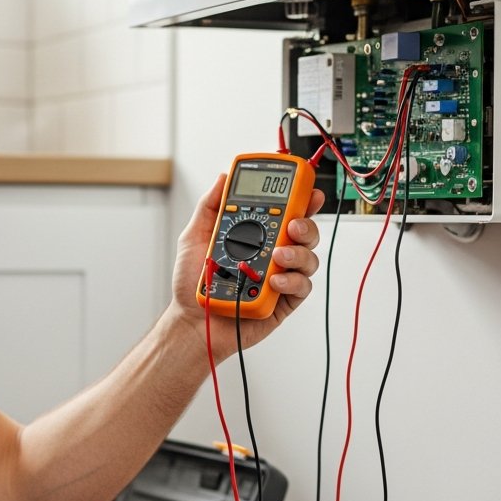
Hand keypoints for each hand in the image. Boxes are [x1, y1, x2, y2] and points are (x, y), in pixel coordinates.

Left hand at [170, 173, 323, 359]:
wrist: (192, 320)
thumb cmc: (192, 283)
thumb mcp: (194, 237)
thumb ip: (210, 206)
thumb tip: (223, 179)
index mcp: (255, 235)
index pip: (284, 211)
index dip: (299, 198)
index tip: (306, 189)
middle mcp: (272, 253)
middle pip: (304, 231)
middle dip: (305, 223)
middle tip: (293, 225)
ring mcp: (281, 276)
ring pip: (307, 257)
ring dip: (297, 253)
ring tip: (277, 257)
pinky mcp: (284, 300)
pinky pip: (302, 286)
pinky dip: (292, 281)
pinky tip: (276, 281)